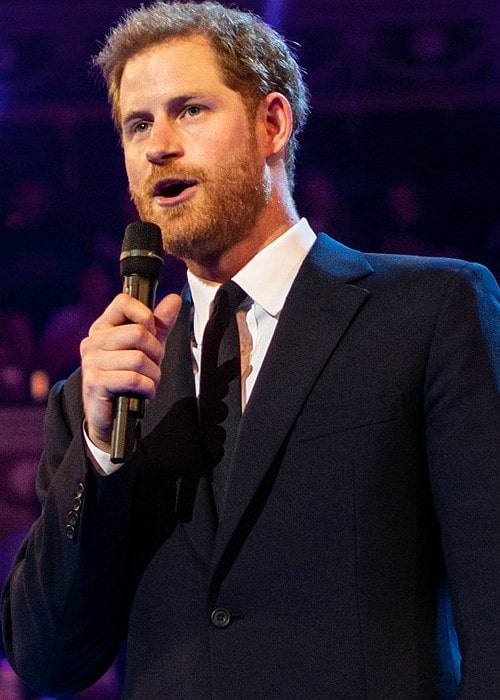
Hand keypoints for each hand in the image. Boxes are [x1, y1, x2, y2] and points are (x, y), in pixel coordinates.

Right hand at [80, 292, 181, 452]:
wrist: (111, 415)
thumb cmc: (128, 378)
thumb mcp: (147, 348)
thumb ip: (159, 324)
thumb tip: (174, 299)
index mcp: (103, 327)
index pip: (124, 302)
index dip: (146, 316)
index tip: (150, 334)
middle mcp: (93, 341)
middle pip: (138, 332)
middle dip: (155, 353)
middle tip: (152, 365)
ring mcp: (91, 362)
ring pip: (138, 358)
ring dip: (153, 375)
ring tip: (147, 382)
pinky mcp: (95, 382)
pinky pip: (133, 379)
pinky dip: (147, 388)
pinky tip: (143, 393)